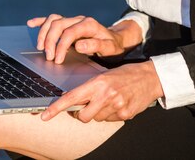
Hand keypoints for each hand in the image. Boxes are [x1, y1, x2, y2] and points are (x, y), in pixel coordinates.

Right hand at [27, 14, 141, 63]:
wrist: (115, 39)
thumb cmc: (112, 46)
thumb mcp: (109, 48)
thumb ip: (95, 45)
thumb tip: (79, 45)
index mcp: (89, 24)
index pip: (69, 32)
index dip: (61, 45)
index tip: (57, 60)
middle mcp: (79, 19)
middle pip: (58, 24)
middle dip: (50, 41)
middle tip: (49, 58)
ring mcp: (72, 20)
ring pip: (53, 20)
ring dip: (44, 33)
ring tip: (40, 48)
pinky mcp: (68, 23)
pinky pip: (52, 19)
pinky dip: (41, 21)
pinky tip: (31, 23)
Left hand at [40, 61, 162, 122]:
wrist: (150, 77)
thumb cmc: (126, 73)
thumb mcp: (105, 75)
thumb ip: (91, 88)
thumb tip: (76, 101)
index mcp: (98, 82)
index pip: (72, 97)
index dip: (56, 108)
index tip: (44, 116)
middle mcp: (106, 95)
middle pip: (82, 116)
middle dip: (81, 113)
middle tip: (87, 105)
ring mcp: (116, 107)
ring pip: (96, 119)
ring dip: (97, 113)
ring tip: (108, 100)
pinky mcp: (124, 115)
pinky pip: (109, 120)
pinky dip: (110, 114)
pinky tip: (118, 103)